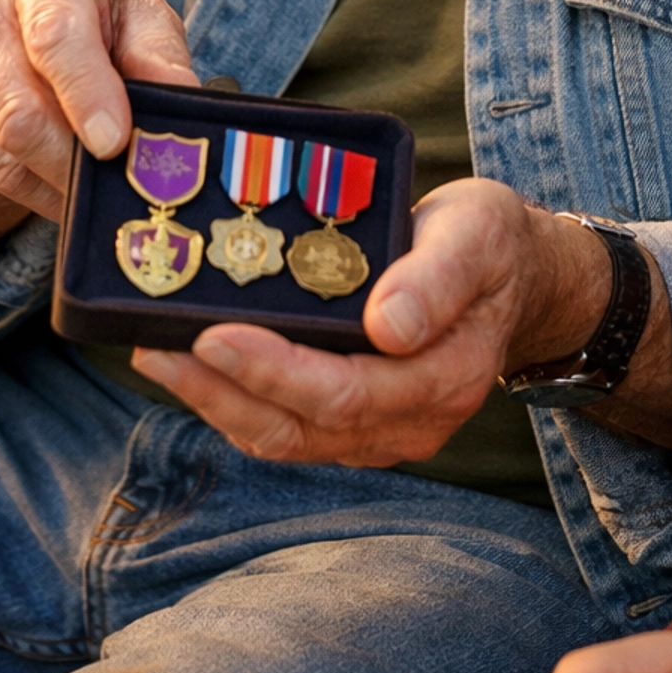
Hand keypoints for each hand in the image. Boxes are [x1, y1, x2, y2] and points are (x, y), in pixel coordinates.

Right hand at [0, 0, 195, 238]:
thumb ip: (160, 55)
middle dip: (77, 159)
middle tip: (125, 180)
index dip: (85, 92)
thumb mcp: (139, 15)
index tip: (115, 142)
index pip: (55, 35)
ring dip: (62, 180)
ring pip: (5, 153)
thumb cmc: (94, 13)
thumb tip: (181, 104)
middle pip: (21, 112)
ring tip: (102, 178)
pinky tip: (69, 179)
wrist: (18, 11)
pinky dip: (40, 189)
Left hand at [132, 179, 621, 465]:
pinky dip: (234, 400)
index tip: (215, 334)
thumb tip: (387, 327)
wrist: (514, 275)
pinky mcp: (355, 422)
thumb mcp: (475, 235)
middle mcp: (410, 422)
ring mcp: (381, 430)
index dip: (275, 371)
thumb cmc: (490, 245)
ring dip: (215, 401)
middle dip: (222, 390)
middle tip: (159, 344)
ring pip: (284, 436)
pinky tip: (194, 362)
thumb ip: (436, 278)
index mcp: (443, 379)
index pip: (345, 393)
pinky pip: (286, 426)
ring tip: (157, 352)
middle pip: (300, 427)